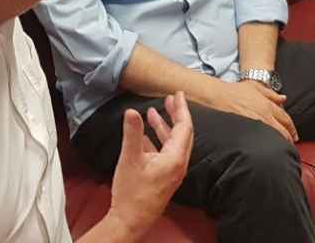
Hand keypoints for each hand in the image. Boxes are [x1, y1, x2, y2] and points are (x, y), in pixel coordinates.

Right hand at [108, 92, 193, 237]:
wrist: (130, 221)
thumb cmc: (131, 193)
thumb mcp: (130, 159)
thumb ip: (132, 133)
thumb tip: (131, 111)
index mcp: (175, 158)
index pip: (184, 127)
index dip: (181, 108)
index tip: (178, 94)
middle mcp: (179, 164)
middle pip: (182, 133)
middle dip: (176, 115)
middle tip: (169, 99)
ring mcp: (173, 172)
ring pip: (173, 143)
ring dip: (164, 127)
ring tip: (153, 113)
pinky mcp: (165, 177)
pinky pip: (166, 153)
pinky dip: (158, 140)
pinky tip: (145, 135)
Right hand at [205, 79, 297, 142]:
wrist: (217, 96)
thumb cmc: (234, 90)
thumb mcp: (255, 87)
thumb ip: (270, 93)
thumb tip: (283, 98)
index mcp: (268, 105)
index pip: (286, 119)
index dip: (292, 128)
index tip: (294, 135)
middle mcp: (264, 115)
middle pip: (282, 131)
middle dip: (288, 139)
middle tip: (291, 146)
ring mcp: (255, 124)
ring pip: (273, 137)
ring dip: (279, 144)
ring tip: (281, 151)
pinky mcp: (246, 131)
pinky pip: (260, 140)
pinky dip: (265, 145)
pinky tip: (265, 149)